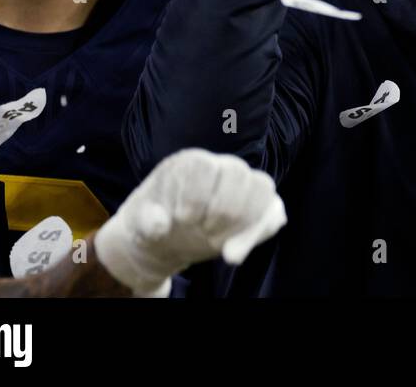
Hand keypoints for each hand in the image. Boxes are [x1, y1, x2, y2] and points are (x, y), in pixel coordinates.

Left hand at [93, 148, 286, 296]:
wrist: (166, 237)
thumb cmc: (154, 223)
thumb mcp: (141, 224)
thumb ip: (147, 223)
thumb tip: (159, 225)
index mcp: (191, 163)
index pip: (207, 166)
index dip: (198, 196)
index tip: (183, 220)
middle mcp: (221, 166)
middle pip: (239, 173)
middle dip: (224, 210)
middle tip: (204, 232)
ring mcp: (242, 185)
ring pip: (263, 187)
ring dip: (245, 222)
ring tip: (221, 244)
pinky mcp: (257, 207)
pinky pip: (274, 211)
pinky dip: (259, 233)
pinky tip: (233, 252)